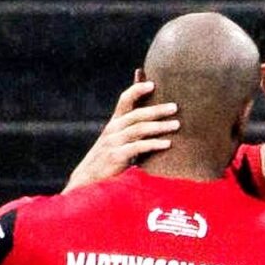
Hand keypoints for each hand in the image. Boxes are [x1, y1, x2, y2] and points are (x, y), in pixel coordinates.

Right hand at [63, 74, 179, 192]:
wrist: (87, 181)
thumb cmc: (107, 160)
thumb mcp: (116, 142)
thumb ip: (131, 130)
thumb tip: (152, 122)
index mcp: (114, 124)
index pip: (124, 100)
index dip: (137, 89)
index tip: (152, 84)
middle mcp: (112, 130)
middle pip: (137, 114)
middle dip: (157, 110)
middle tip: (175, 107)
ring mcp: (113, 143)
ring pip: (139, 129)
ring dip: (159, 126)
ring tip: (177, 125)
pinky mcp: (116, 157)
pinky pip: (138, 147)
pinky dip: (154, 144)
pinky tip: (167, 144)